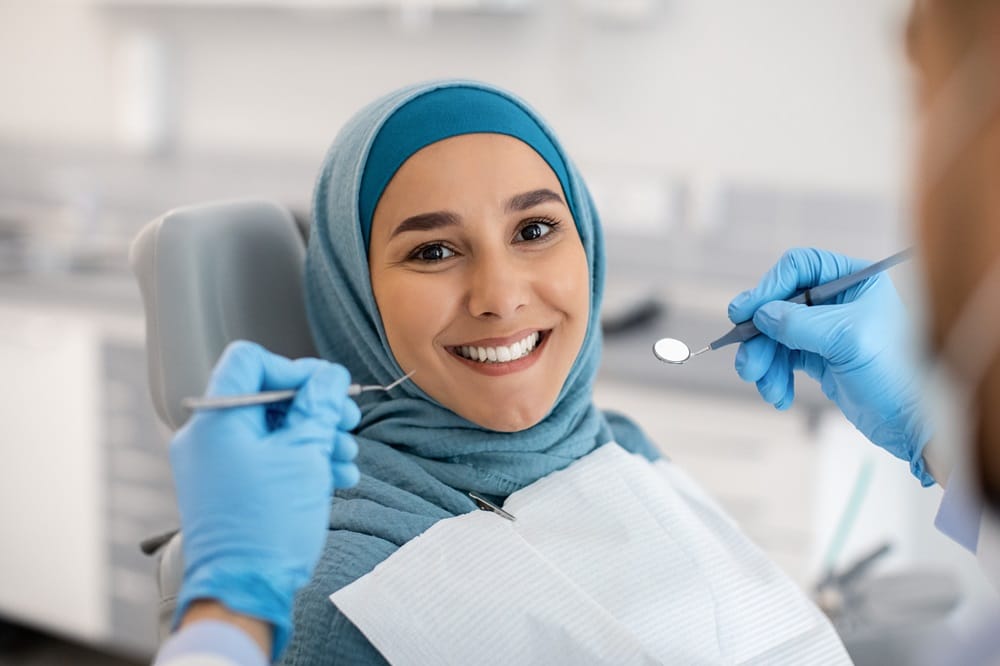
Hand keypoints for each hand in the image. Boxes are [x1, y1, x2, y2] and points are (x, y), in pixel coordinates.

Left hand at [170, 340, 360, 658]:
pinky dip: (299, 460)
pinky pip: (266, 458)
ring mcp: (217, 465)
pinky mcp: (229, 489)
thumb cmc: (267, 523)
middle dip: (314, 408)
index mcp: (216, 420)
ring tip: (346, 456)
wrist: (243, 590)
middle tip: (346, 421)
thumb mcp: (304, 454)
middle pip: (267, 398)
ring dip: (315, 437)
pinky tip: (334, 474)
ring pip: (273, 431)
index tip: (325, 389)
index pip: (250, 362)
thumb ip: (318, 406)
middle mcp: (208, 437)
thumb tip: (328, 376)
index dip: (293, 369)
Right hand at [728, 248, 933, 485]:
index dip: (768, 288)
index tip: (743, 313)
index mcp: (854, 281)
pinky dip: (775, 375)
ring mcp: (827, 329)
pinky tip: (779, 395)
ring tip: (765, 386)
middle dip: (760, 336)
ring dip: (763, 360)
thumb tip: (760, 314)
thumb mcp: (846, 340)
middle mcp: (839, 300)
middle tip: (748, 364)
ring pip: (776, 334)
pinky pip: (783, 358)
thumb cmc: (897, 374)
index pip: (799, 268)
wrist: (914, 423)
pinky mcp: (821, 357)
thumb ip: (799, 323)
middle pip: (780, 304)